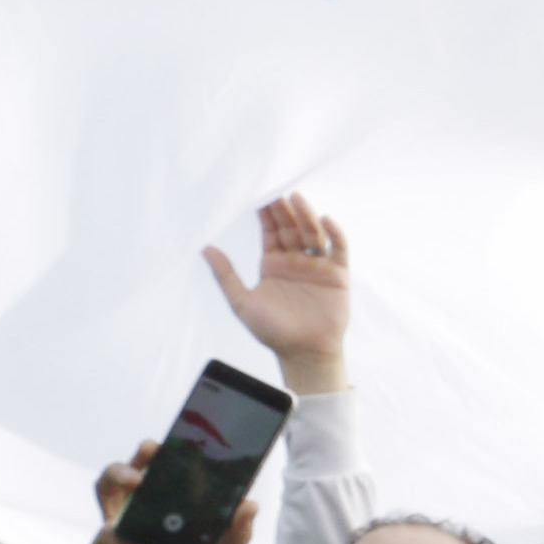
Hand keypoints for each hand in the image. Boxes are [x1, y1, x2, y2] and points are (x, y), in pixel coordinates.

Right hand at [77, 441, 249, 543]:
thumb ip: (235, 537)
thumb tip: (250, 504)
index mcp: (164, 512)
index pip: (160, 474)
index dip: (166, 455)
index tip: (180, 440)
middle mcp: (137, 515)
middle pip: (127, 471)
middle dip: (137, 456)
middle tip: (151, 450)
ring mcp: (117, 530)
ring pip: (105, 490)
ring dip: (119, 477)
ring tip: (137, 481)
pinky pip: (110, 539)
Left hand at [203, 196, 352, 398]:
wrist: (305, 354)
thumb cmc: (273, 333)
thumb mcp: (242, 303)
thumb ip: (226, 275)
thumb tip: (205, 248)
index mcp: (273, 264)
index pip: (270, 231)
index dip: (266, 214)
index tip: (260, 194)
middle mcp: (295, 261)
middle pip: (291, 227)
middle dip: (285, 209)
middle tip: (278, 189)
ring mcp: (317, 266)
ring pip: (313, 233)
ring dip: (306, 216)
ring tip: (297, 199)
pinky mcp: (337, 274)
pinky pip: (338, 248)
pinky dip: (334, 234)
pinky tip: (325, 220)